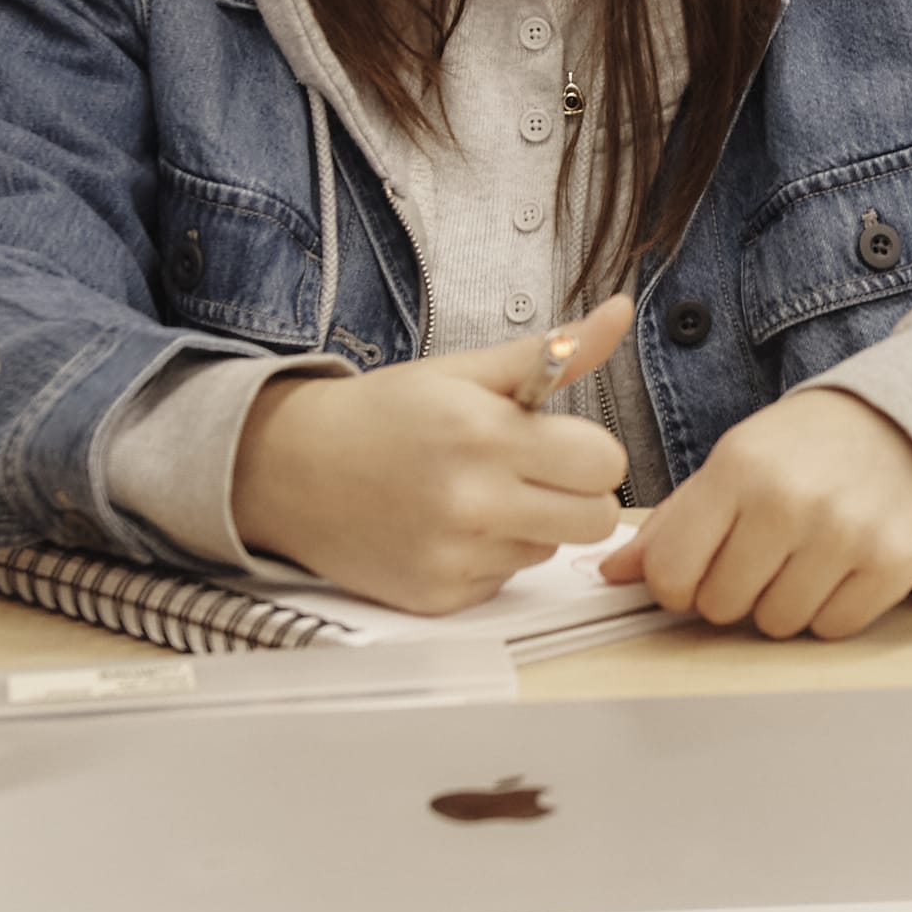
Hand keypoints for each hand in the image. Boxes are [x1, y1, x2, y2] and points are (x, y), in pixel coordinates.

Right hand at [228, 295, 634, 614]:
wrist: (291, 470)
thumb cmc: (384, 415)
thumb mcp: (465, 372)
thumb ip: (552, 352)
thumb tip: (621, 312)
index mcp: (485, 434)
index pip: (605, 463)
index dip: (589, 450)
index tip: (556, 442)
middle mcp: (471, 502)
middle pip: (595, 520)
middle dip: (576, 494)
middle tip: (531, 471)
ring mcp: (454, 557)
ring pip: (551, 550)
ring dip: (529, 524)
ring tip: (473, 495)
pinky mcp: (438, 598)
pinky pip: (506, 580)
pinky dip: (489, 556)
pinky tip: (447, 528)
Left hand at [600, 382, 911, 640]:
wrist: (910, 422)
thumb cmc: (810, 448)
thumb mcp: (735, 462)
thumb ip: (674, 521)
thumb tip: (614, 574)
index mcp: (738, 467)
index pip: (671, 573)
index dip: (678, 584)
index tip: (699, 568)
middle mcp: (789, 499)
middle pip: (721, 606)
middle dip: (735, 590)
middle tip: (764, 554)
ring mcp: (845, 533)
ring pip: (776, 624)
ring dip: (784, 602)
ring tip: (805, 557)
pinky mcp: (893, 562)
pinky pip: (833, 628)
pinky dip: (832, 609)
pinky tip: (841, 568)